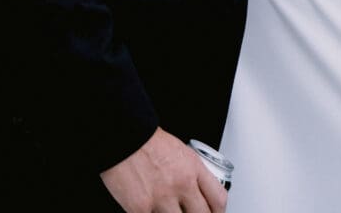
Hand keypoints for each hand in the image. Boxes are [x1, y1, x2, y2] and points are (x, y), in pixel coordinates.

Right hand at [100, 127, 226, 212]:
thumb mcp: (178, 151)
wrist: (123, 135)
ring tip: (166, 209)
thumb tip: (193, 192)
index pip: (218, 199)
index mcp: (193, 167)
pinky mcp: (141, 208)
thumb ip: (189, 172)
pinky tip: (149, 210)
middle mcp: (182, 183)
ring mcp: (162, 197)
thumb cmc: (146, 139)